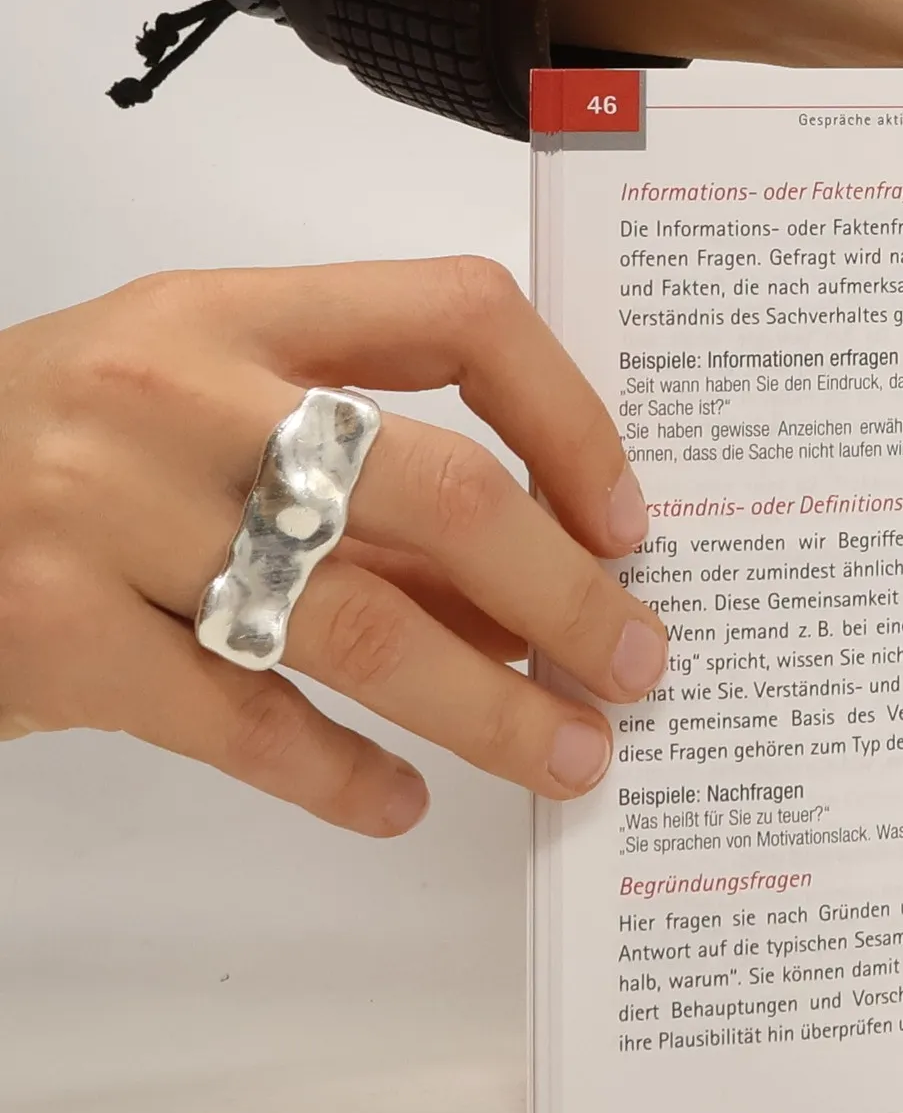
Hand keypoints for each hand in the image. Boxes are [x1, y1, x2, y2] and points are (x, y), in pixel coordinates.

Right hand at [0, 257, 665, 836]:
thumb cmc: (54, 451)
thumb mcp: (197, 410)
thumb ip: (355, 478)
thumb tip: (530, 593)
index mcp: (233, 311)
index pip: (457, 317)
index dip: (572, 419)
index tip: (626, 522)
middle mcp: (179, 397)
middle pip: (440, 490)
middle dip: (567, 593)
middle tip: (634, 666)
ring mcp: (105, 515)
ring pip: (359, 624)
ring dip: (490, 707)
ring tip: (568, 756)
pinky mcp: (52, 635)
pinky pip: (243, 723)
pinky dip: (340, 774)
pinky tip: (397, 801)